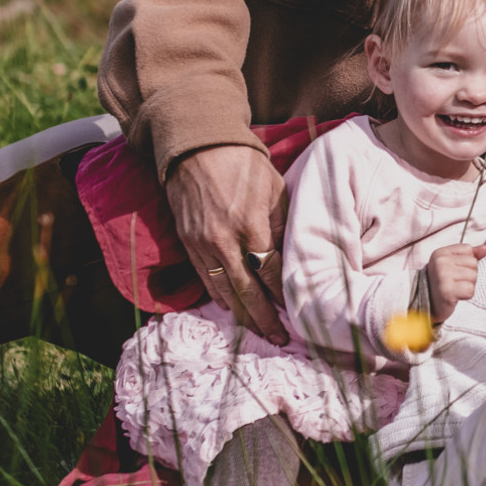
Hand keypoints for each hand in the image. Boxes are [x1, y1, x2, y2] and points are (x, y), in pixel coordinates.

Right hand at [166, 144, 289, 345]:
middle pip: (247, 291)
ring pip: (224, 291)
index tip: (298, 311)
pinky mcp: (188, 242)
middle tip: (280, 339)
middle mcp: (224, 239)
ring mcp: (203, 243)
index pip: (270, 272)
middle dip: (264, 319)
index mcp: (251, 224)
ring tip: (258, 332)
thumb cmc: (244, 163)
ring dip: (242, 315)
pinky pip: (205, 279)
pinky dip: (220, 297)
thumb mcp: (275, 189)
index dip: (284, 295)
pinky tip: (232, 309)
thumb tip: (291, 260)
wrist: (197, 146)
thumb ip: (282, 226)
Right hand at [426, 242, 485, 322]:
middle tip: (455, 282)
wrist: (426, 304)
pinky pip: (470, 290)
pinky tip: (456, 296)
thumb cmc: (442, 282)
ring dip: (468, 285)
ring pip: (473, 276)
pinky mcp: (447, 291)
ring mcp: (442, 276)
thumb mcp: (452, 264)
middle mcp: (440, 262)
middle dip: (469, 275)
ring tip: (455, 289)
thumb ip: (470, 255)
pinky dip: (466, 295)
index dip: (466, 263)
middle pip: (473, 263)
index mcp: (441, 253)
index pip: (469, 250)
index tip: (454, 271)